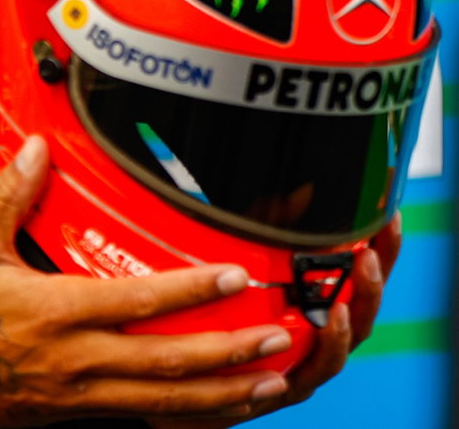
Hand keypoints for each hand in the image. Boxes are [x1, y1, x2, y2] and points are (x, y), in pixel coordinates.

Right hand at [0, 136, 290, 426]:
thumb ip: (9, 195)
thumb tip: (36, 147)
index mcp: (56, 312)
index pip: (136, 303)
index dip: (190, 291)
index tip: (234, 275)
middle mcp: (79, 358)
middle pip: (169, 361)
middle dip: (230, 350)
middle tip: (280, 333)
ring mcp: (86, 393)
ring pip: (170, 401)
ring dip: (229, 391)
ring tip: (279, 375)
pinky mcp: (86, 412)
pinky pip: (153, 419)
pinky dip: (199, 414)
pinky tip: (233, 405)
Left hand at [148, 210, 400, 427]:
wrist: (183, 383)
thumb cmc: (215, 322)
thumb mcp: (237, 265)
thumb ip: (264, 227)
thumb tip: (295, 191)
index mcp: (313, 304)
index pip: (355, 272)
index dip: (380, 246)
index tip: (391, 216)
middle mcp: (318, 333)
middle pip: (362, 303)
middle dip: (377, 272)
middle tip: (377, 243)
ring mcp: (307, 360)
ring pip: (349, 333)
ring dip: (362, 301)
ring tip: (364, 270)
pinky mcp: (289, 384)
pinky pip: (318, 364)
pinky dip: (330, 342)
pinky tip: (330, 318)